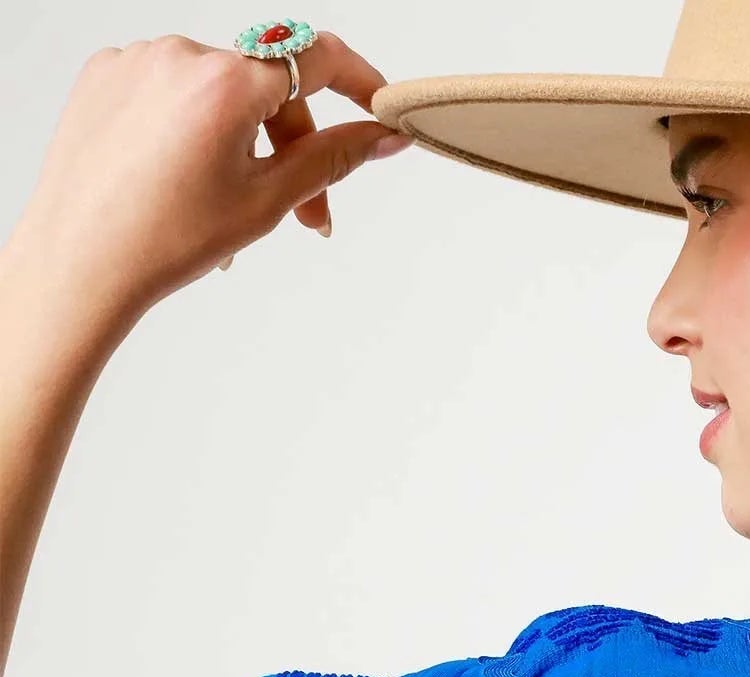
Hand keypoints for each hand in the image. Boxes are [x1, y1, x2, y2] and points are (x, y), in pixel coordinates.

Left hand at [8, 31, 409, 330]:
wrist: (80, 262)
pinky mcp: (107, 73)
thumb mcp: (266, 202)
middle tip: (307, 216)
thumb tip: (381, 135)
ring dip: (240, 140)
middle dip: (293, 147)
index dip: (360, 81)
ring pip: (218, 92)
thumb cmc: (164, 241)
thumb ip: (331, 159)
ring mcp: (139, 59)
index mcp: (228, 83)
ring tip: (228, 204)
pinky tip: (180, 178)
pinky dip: (189, 128)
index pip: (317, 58)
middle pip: (266, 87)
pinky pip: (170, 90)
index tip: (380, 105)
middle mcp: (183, 55)